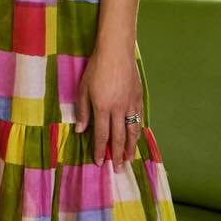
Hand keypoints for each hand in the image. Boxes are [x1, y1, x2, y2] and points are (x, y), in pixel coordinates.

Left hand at [74, 45, 143, 167]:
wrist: (116, 52)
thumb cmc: (96, 68)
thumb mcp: (83, 89)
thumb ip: (83, 111)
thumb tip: (81, 130)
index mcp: (102, 108)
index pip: (102, 135)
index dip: (100, 150)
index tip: (100, 162)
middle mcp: (118, 109)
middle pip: (119, 137)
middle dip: (117, 155)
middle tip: (117, 169)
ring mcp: (131, 104)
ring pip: (132, 131)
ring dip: (130, 147)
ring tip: (129, 159)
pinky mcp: (139, 98)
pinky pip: (139, 119)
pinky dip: (137, 132)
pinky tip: (135, 138)